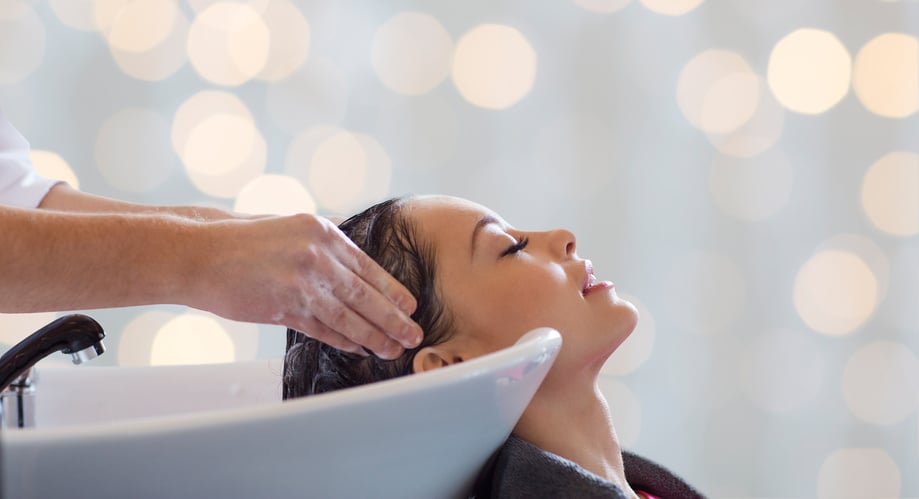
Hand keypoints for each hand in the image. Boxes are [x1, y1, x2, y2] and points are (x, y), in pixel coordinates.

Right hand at [189, 214, 422, 358]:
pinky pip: (322, 329)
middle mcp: (316, 256)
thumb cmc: (243, 239)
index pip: (368, 267)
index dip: (392, 290)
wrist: (199, 254)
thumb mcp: (290, 226)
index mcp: (321, 232)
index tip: (411, 306)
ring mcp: (300, 284)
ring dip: (373, 336)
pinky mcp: (282, 309)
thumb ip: (324, 240)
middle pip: (364, 295)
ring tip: (391, 350)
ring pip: (347, 317)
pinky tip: (359, 349)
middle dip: (393, 319)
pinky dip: (344, 341)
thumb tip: (354, 254)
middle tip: (413, 335)